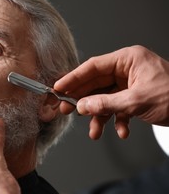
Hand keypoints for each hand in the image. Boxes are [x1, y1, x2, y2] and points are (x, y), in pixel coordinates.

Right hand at [54, 45, 168, 138]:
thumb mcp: (137, 101)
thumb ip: (106, 104)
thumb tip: (82, 106)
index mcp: (128, 60)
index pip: (93, 67)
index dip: (73, 78)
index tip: (58, 88)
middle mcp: (127, 70)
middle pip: (96, 84)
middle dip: (82, 101)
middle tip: (66, 111)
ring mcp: (131, 84)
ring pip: (105, 99)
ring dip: (100, 117)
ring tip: (94, 132)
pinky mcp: (136, 97)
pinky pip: (119, 107)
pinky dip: (117, 121)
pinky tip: (121, 132)